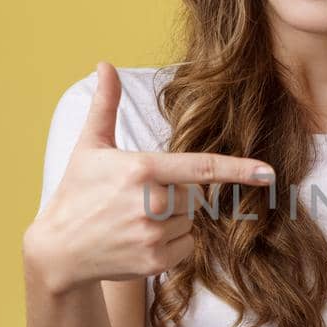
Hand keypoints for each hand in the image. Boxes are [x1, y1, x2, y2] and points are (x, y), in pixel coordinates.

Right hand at [24, 62, 274, 292]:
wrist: (59, 251)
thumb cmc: (78, 192)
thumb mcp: (90, 147)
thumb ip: (105, 105)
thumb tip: (105, 64)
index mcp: (142, 169)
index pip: (201, 168)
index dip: (238, 169)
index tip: (267, 172)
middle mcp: (152, 203)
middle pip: (196, 195)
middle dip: (177, 194)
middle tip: (140, 198)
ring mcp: (154, 235)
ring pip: (191, 222)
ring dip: (173, 220)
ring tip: (135, 220)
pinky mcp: (155, 261)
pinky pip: (186, 246)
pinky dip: (171, 243)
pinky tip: (139, 239)